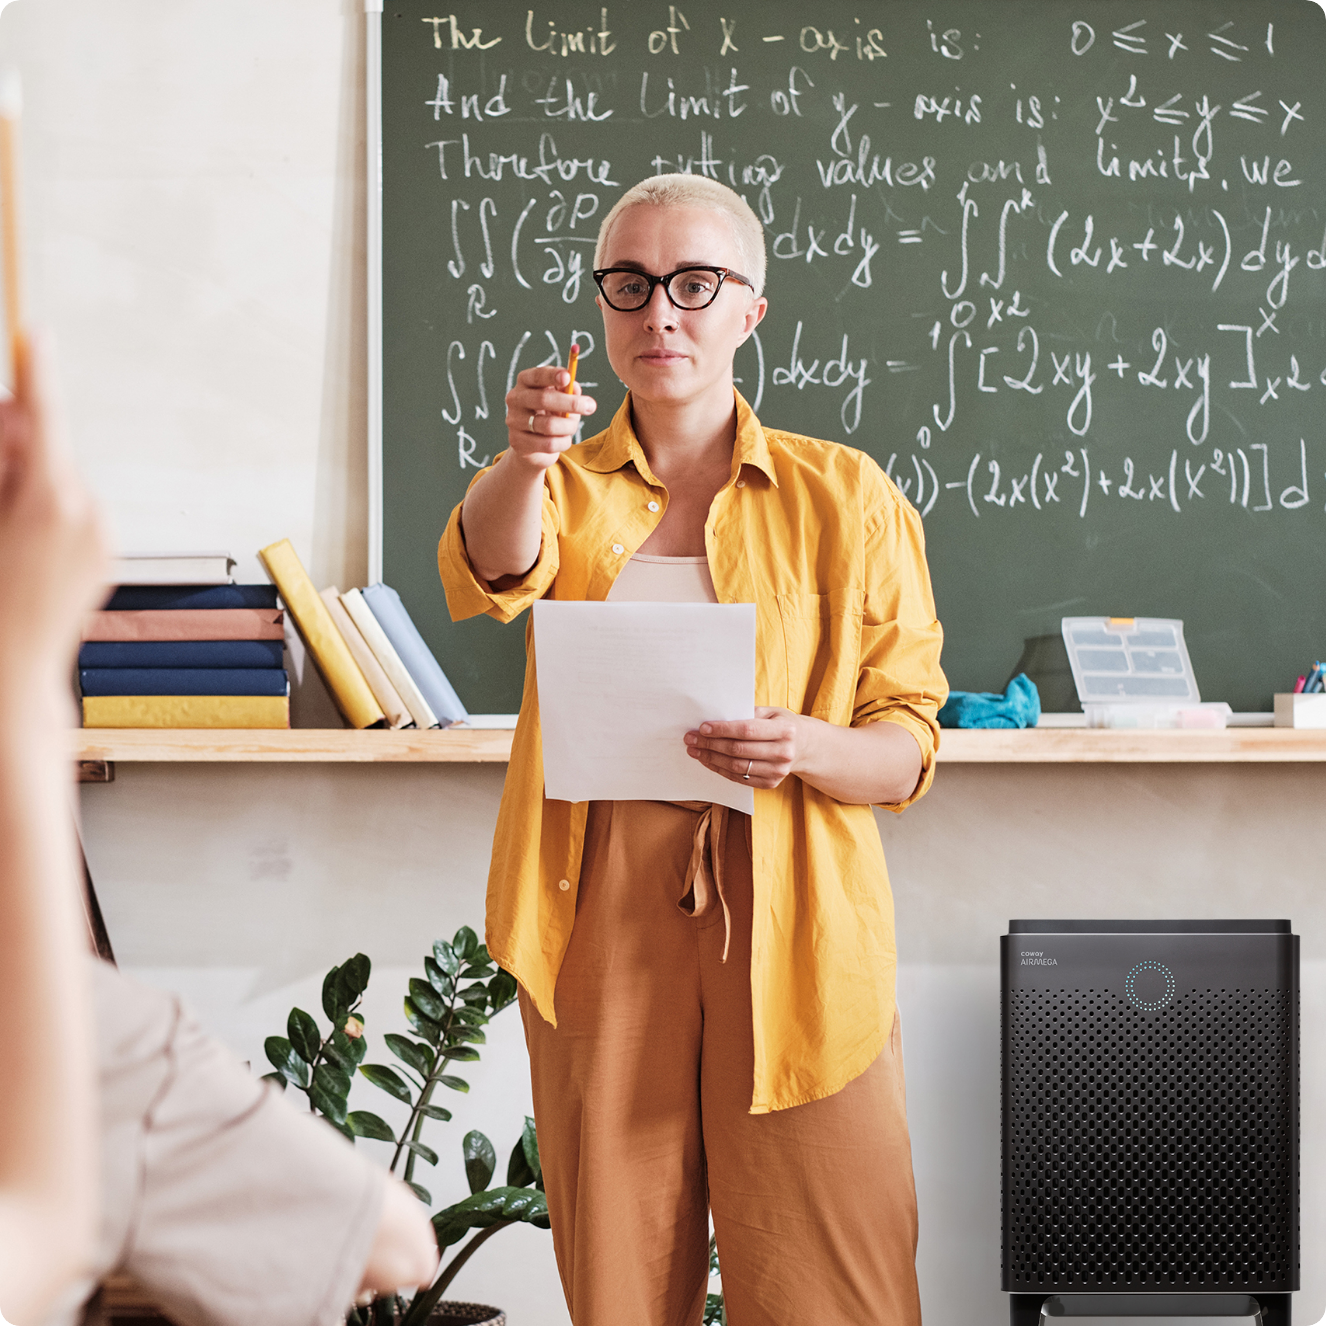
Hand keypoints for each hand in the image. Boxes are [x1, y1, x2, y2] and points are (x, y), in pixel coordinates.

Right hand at [0, 335, 108, 706]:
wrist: (13, 669)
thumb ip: (0, 461)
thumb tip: (18, 420)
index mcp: (51, 499)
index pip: (44, 418)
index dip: (37, 372)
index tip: (36, 332)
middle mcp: (89, 511)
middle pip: (46, 445)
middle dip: (11, 446)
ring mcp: (103, 533)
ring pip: (57, 478)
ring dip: (25, 484)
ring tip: (3, 530)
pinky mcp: (107, 551)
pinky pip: (72, 510)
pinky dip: (45, 511)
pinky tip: (23, 547)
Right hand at [503, 364, 597, 471]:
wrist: (532, 445)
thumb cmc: (549, 415)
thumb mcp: (561, 400)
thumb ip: (569, 391)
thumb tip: (575, 388)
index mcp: (525, 382)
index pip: (537, 376)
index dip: (552, 375)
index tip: (568, 377)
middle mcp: (515, 399)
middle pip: (543, 399)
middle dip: (570, 403)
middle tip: (590, 406)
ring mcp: (514, 421)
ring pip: (548, 424)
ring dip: (569, 426)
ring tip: (573, 426)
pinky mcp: (517, 442)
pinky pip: (548, 444)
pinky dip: (563, 442)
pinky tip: (564, 440)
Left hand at [684, 707, 805, 788]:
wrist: (804, 747)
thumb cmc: (783, 725)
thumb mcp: (771, 712)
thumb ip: (748, 714)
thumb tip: (717, 717)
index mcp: (785, 730)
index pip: (747, 730)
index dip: (722, 730)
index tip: (702, 727)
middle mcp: (783, 753)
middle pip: (738, 750)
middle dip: (710, 744)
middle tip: (691, 738)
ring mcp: (778, 771)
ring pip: (736, 767)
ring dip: (711, 758)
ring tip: (695, 750)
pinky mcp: (771, 783)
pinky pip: (739, 778)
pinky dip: (720, 770)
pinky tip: (708, 760)